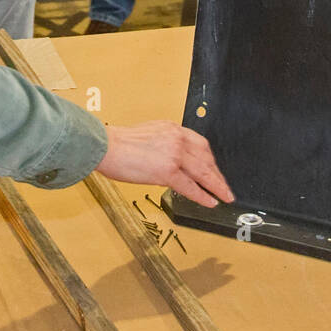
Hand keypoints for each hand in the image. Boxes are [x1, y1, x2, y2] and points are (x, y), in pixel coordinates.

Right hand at [95, 122, 234, 207]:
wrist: (105, 146)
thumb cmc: (118, 143)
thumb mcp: (148, 134)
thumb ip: (164, 144)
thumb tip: (172, 163)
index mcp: (172, 128)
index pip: (200, 144)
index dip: (210, 160)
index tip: (215, 169)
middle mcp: (176, 138)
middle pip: (206, 158)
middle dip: (217, 174)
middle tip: (225, 186)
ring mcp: (173, 154)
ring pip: (203, 172)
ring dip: (216, 186)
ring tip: (224, 196)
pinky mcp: (167, 171)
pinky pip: (191, 186)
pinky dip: (203, 195)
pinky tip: (210, 201)